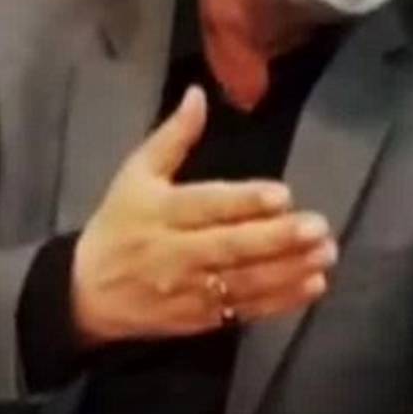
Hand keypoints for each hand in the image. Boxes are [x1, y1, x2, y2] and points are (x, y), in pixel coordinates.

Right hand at [71, 85, 336, 346]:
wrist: (87, 293)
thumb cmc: (119, 223)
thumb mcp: (135, 174)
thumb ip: (173, 137)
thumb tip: (198, 94)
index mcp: (159, 211)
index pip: (206, 205)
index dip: (244, 201)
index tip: (282, 194)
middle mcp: (175, 252)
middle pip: (231, 246)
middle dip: (277, 238)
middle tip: (318, 227)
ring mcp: (189, 290)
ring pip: (244, 282)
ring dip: (289, 269)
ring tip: (325, 254)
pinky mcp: (201, 319)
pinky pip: (245, 310)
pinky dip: (280, 301)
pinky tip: (311, 285)